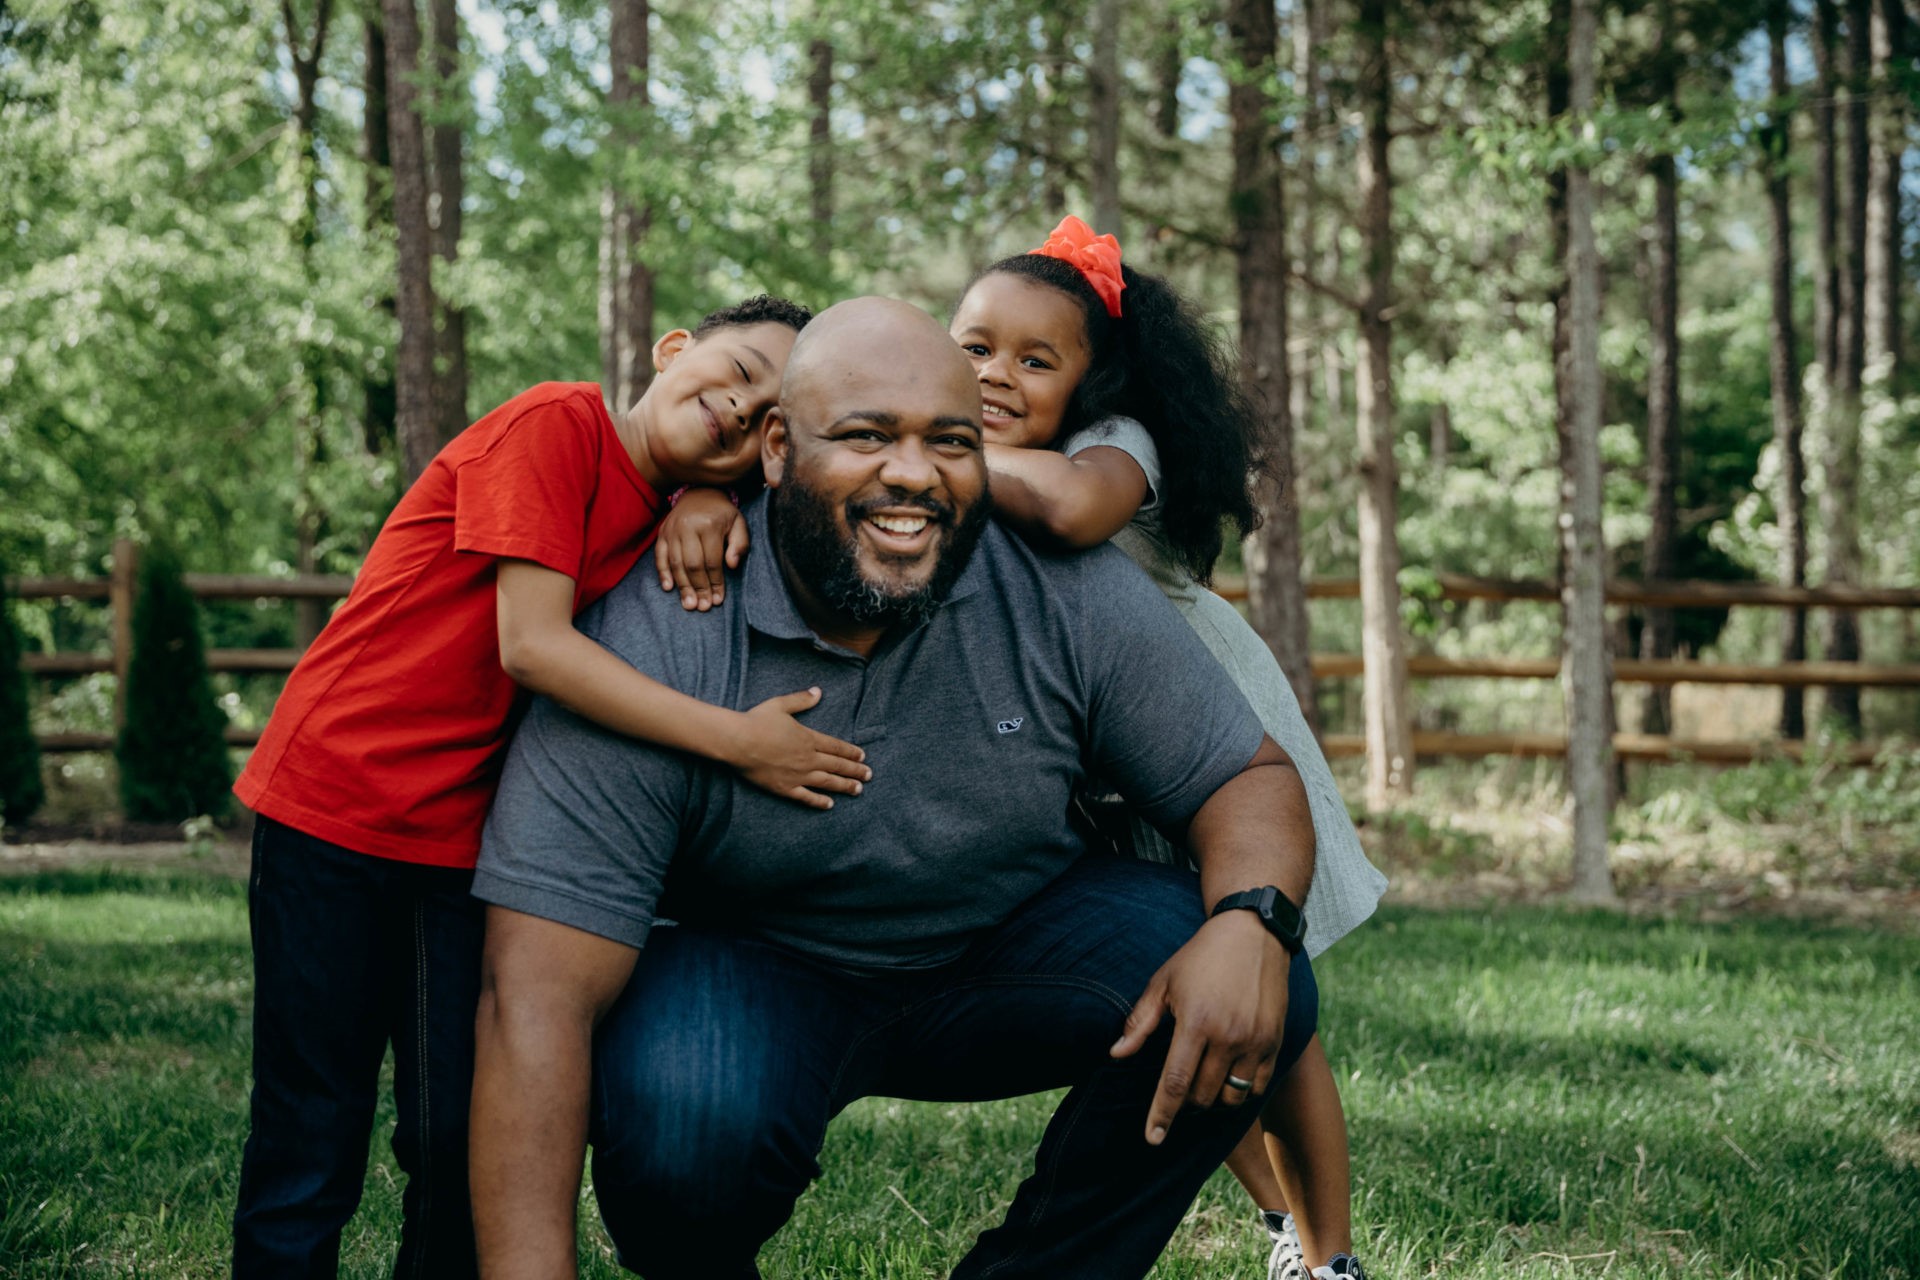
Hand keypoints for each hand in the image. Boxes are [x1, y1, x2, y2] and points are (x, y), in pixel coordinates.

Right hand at [656, 488, 748, 610]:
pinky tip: (669, 588)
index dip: (715, 582)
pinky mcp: (662, 533)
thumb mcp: (738, 523)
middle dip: (699, 588)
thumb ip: (740, 543)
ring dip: (682, 586)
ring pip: (676, 563)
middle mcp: (687, 526)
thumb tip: (732, 565)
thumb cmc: (722, 513)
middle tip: (702, 607)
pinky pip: (660, 556)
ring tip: (689, 604)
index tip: (718, 600)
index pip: (712, 560)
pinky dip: (663, 573)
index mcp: (709, 524)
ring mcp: (672, 530)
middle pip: (692, 564)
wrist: (700, 493)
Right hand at [727, 687, 872, 809]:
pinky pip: (806, 797)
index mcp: (808, 738)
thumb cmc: (757, 721)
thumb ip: (801, 700)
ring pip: (827, 782)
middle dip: (855, 771)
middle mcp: (808, 758)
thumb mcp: (781, 705)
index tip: (863, 757)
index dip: (851, 752)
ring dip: (844, 786)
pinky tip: (830, 804)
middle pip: (837, 765)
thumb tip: (818, 691)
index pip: (836, 747)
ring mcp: (798, 775)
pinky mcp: (784, 788)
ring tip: (858, 790)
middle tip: (869, 776)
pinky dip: (819, 801)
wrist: (737, 741)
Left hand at [1109, 909, 1289, 1144]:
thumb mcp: (1163, 982)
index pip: (1175, 1083)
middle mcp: (1228, 1037)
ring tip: (1203, 1082)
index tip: (1152, 1138)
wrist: (1254, 934)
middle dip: (1186, 1101)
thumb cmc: (1201, 957)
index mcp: (1196, 1023)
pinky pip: (1256, 1086)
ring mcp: (1255, 1042)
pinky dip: (1240, 1091)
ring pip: (1231, 1097)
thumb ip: (1141, 1022)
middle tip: (1179, 1087)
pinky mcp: (1276, 1042)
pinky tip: (1228, 1077)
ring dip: (1213, 1099)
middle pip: (1202, 1096)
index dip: (1161, 1114)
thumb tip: (1117, 1054)